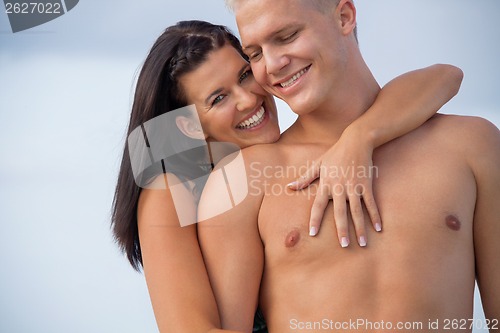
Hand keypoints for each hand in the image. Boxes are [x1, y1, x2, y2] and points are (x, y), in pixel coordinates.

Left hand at [287, 131, 381, 246]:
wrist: (356, 141)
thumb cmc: (335, 153)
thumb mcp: (318, 164)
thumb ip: (305, 178)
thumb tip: (289, 187)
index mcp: (326, 184)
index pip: (318, 205)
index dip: (315, 219)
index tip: (313, 233)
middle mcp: (339, 187)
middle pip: (340, 212)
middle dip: (342, 229)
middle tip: (344, 245)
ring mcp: (354, 186)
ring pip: (357, 211)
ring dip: (360, 227)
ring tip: (362, 243)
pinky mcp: (366, 184)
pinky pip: (371, 203)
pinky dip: (375, 215)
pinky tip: (378, 228)